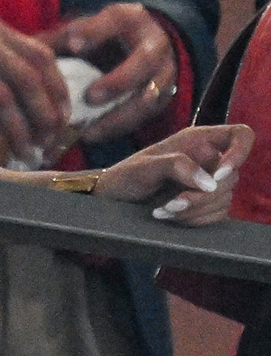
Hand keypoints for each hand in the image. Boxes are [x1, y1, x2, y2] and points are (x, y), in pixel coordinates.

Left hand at [46, 2, 178, 146]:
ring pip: (149, 97)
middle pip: (142, 63)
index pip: (113, 21)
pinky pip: (144, 117)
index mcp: (129, 19)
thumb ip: (60, 38)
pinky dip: (118, 128)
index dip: (94, 32)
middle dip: (117, 82)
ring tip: (88, 132)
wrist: (146, 41)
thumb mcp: (87, 27)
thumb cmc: (105, 34)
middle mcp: (153, 45)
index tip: (72, 44)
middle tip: (90, 97)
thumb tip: (24, 52)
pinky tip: (91, 136)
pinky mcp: (163, 98)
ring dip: (119, 116)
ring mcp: (164, 73)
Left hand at [93, 121, 250, 224]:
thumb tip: (210, 182)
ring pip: (224, 199)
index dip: (239, 153)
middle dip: (202, 195)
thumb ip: (176, 165)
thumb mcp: (145, 167)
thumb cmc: (126, 175)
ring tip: (163, 210)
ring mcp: (209, 182)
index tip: (218, 175)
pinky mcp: (207, 203)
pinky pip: (217, 215)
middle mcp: (208, 159)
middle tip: (172, 202)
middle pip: (231, 177)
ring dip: (194, 210)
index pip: (240, 136)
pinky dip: (195, 219)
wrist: (114, 199)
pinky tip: (169, 216)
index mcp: (198, 140)